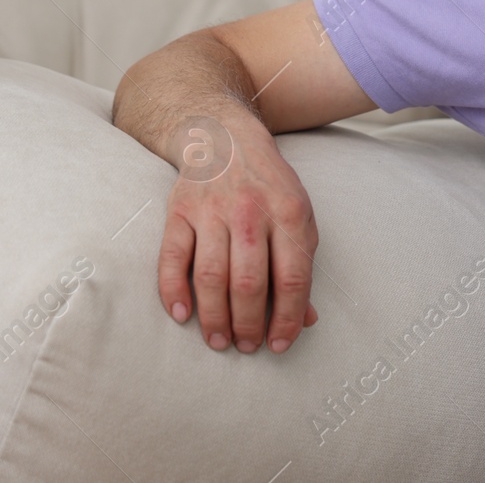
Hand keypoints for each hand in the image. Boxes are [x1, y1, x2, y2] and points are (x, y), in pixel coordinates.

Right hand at [159, 117, 318, 353]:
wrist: (226, 141)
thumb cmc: (270, 188)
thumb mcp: (299, 217)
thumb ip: (302, 265)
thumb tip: (308, 319)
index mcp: (290, 214)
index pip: (292, 278)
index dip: (288, 317)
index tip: (281, 344)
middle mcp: (252, 213)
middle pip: (250, 282)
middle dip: (250, 323)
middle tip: (247, 346)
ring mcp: (212, 211)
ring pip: (211, 275)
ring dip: (214, 317)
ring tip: (220, 341)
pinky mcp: (179, 212)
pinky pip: (172, 257)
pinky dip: (174, 290)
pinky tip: (182, 315)